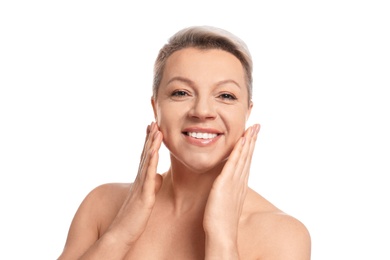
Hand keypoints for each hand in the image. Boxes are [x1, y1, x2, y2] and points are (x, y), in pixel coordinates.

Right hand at [105, 122, 162, 246]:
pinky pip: (148, 175)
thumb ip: (152, 185)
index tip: (154, 127)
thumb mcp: (146, 198)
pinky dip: (152, 161)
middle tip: (154, 121)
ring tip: (156, 128)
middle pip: (145, 154)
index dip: (150, 142)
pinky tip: (155, 150)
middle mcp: (140, 179)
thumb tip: (159, 176)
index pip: (146, 157)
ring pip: (147, 160)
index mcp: (142, 180)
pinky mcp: (144, 195)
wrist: (122, 233)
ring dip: (151, 144)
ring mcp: (141, 186)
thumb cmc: (134, 217)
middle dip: (150, 137)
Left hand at [203, 124, 259, 252]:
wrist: (221, 234)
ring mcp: (235, 182)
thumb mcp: (226, 201)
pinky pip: (233, 163)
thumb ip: (227, 191)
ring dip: (248, 141)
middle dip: (252, 140)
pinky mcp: (226, 184)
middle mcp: (240, 181)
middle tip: (257, 125)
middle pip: (248, 156)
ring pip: (243, 157)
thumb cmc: (220, 221)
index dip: (249, 148)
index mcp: (239, 184)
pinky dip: (238, 151)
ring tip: (252, 128)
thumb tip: (225, 186)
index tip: (252, 135)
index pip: (246, 162)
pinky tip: (241, 140)